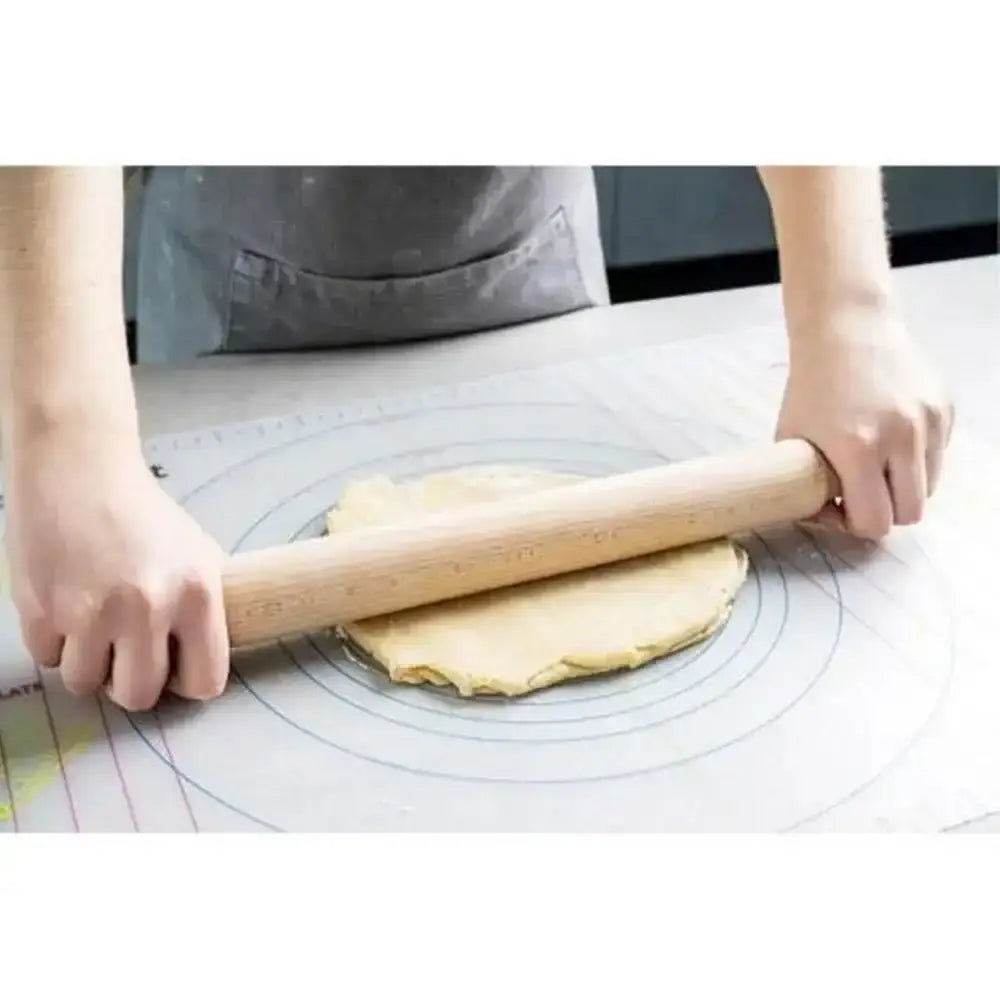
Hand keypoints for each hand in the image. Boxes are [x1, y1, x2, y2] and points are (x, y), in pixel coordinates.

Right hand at [4, 428, 229, 710]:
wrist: (78, 468)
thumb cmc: (144, 513)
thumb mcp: (197, 554)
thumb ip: (202, 610)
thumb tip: (200, 660)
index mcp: (197, 594)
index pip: (205, 681)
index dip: (188, 682)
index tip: (176, 668)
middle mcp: (147, 607)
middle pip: (139, 696)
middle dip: (132, 682)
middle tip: (128, 654)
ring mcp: (89, 612)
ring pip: (86, 684)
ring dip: (89, 663)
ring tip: (94, 624)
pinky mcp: (41, 610)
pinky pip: (48, 659)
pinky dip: (56, 642)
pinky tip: (66, 603)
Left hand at [776, 302, 953, 539]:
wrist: (847, 330)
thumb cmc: (811, 387)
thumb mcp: (792, 437)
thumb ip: (806, 481)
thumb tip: (821, 516)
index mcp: (858, 447)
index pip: (874, 521)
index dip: (854, 524)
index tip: (837, 507)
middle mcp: (901, 436)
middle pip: (910, 513)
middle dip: (884, 512)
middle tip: (860, 494)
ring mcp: (929, 421)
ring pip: (930, 487)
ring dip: (903, 487)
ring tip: (876, 466)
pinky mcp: (945, 408)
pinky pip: (937, 456)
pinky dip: (917, 459)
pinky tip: (891, 438)